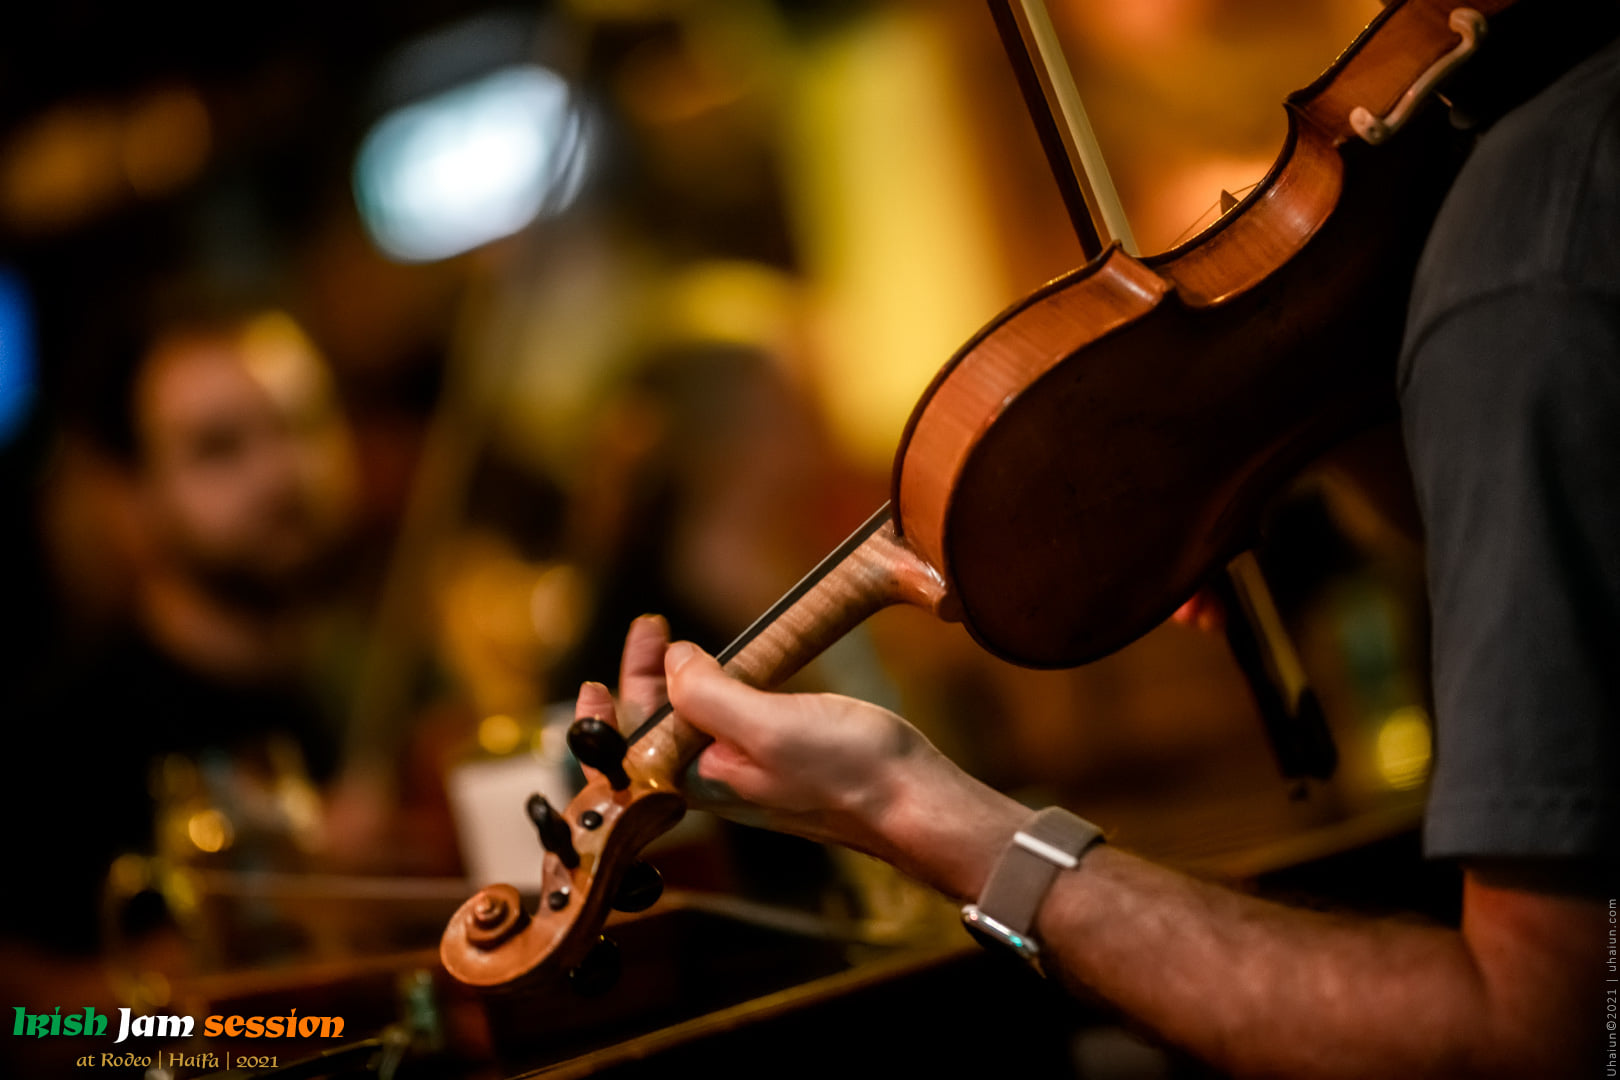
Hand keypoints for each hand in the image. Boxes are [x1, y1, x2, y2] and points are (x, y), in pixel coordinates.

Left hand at [573, 616, 1026, 899]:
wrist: (914, 803)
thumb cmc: (848, 771)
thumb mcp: (767, 725)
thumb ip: (707, 696)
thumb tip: (674, 661)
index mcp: (698, 780)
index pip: (635, 731)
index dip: (627, 680)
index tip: (645, 632)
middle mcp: (714, 782)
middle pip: (657, 726)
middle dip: (647, 675)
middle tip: (656, 627)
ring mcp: (745, 773)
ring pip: (690, 724)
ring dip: (678, 681)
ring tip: (674, 645)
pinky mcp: (776, 763)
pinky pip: (726, 726)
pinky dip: (715, 693)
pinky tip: (727, 674)